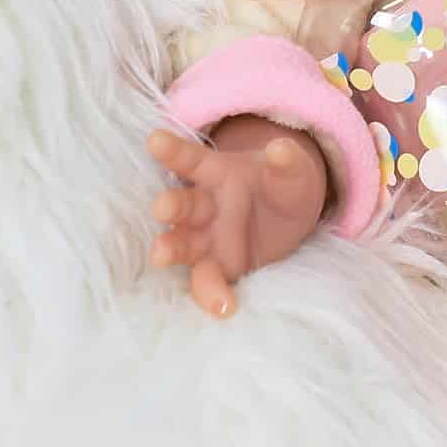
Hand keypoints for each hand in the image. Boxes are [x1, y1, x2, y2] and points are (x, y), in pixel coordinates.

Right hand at [147, 115, 328, 317]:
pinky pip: (209, 280)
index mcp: (218, 173)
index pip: (192, 159)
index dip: (172, 150)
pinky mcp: (219, 267)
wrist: (291, 216)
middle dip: (171, 206)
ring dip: (171, 248)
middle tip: (162, 208)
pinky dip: (213, 294)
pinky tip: (223, 307)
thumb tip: (281, 148)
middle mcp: (204, 206)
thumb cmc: (283, 183)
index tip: (154, 139)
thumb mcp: (292, 169)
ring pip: (184, 244)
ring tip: (161, 255)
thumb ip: (287, 160)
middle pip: (182, 204)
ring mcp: (207, 239)